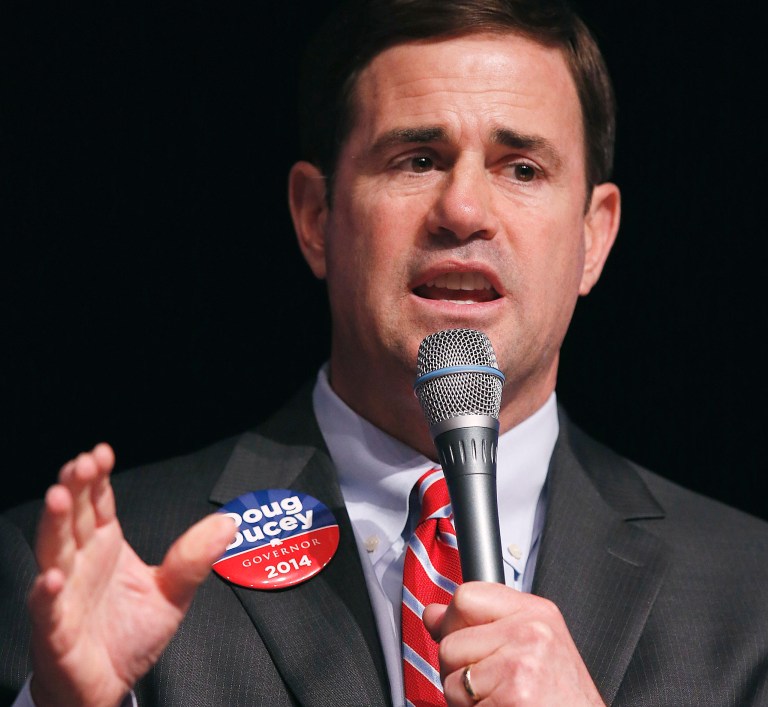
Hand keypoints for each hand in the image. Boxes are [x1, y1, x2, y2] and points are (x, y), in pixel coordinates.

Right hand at [27, 444, 234, 706]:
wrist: (108, 685)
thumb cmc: (130, 637)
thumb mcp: (172, 593)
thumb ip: (194, 557)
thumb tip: (227, 523)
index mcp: (106, 546)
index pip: (99, 503)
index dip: (99, 478)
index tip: (103, 453)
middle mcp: (82, 562)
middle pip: (74, 517)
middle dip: (76, 488)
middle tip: (82, 464)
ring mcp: (65, 593)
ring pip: (55, 552)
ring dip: (55, 525)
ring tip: (61, 497)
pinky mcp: (57, 629)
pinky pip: (48, 608)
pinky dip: (48, 591)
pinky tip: (53, 576)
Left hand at [423, 582, 604, 705]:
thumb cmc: (561, 695)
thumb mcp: (533, 644)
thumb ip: (481, 622)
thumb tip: (432, 614)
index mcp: (535, 612)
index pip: (465, 596)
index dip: (453, 624)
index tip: (465, 642)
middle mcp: (530, 633)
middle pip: (450, 643)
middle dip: (459, 671)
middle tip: (492, 684)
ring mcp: (521, 665)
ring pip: (451, 681)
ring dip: (466, 700)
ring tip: (500, 700)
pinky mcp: (514, 698)